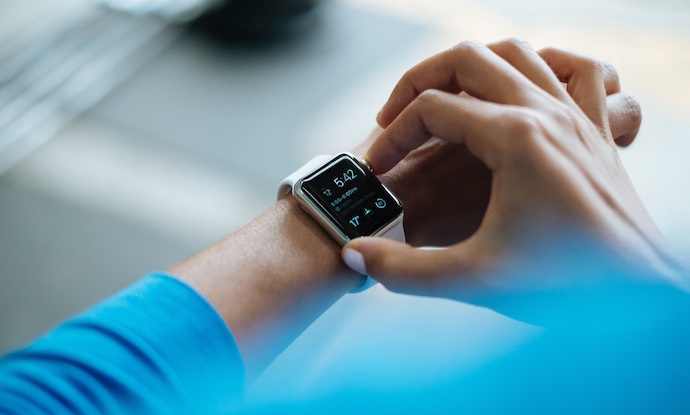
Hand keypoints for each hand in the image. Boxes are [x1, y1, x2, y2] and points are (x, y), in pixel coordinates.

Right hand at [341, 39, 684, 308]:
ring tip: (444, 97)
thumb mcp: (473, 279)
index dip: (392, 138)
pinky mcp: (594, 132)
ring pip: (517, 53)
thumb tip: (354, 256)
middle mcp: (547, 114)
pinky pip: (578, 71)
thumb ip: (402, 269)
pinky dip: (547, 64)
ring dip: (471, 66)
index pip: (431, 109)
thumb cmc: (569, 286)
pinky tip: (527, 85)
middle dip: (418, 81)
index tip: (379, 172)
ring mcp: (576, 117)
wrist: (642, 299)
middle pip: (466, 59)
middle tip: (394, 116)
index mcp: (515, 139)